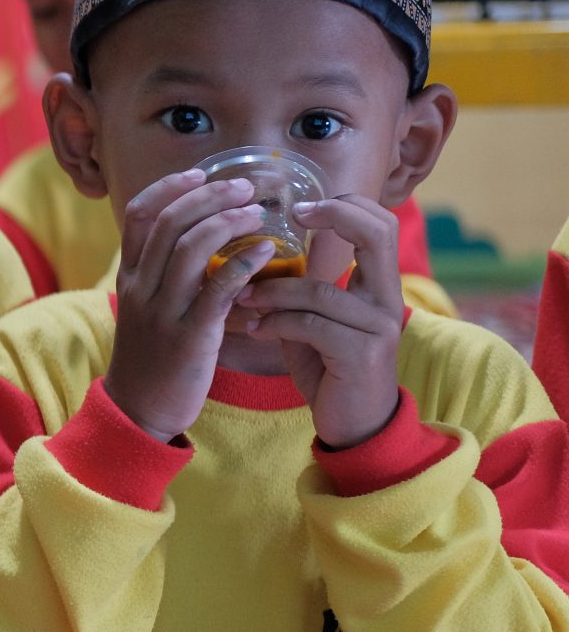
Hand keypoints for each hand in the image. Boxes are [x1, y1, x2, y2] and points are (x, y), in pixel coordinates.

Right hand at [104, 169, 270, 441]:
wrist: (138, 412)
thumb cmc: (152, 358)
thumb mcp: (147, 309)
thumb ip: (165, 275)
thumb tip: (199, 241)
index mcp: (130, 277)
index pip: (139, 215)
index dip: (169, 187)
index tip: (201, 173)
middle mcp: (141, 288)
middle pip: (167, 223)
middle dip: (208, 195)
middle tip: (244, 185)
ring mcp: (162, 311)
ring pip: (188, 248)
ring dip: (226, 221)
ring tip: (258, 211)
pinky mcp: (188, 337)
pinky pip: (216, 290)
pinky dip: (242, 264)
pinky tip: (267, 251)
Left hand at [233, 194, 403, 448]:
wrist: (354, 424)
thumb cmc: (330, 368)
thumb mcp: (314, 322)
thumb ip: (300, 291)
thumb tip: (255, 260)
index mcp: (380, 285)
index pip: (380, 225)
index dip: (345, 206)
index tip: (299, 206)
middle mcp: (388, 299)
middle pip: (377, 235)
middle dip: (333, 217)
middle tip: (291, 217)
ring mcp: (379, 326)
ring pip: (320, 290)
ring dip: (272, 292)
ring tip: (243, 299)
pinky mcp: (361, 354)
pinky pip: (310, 326)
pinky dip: (275, 324)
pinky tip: (255, 331)